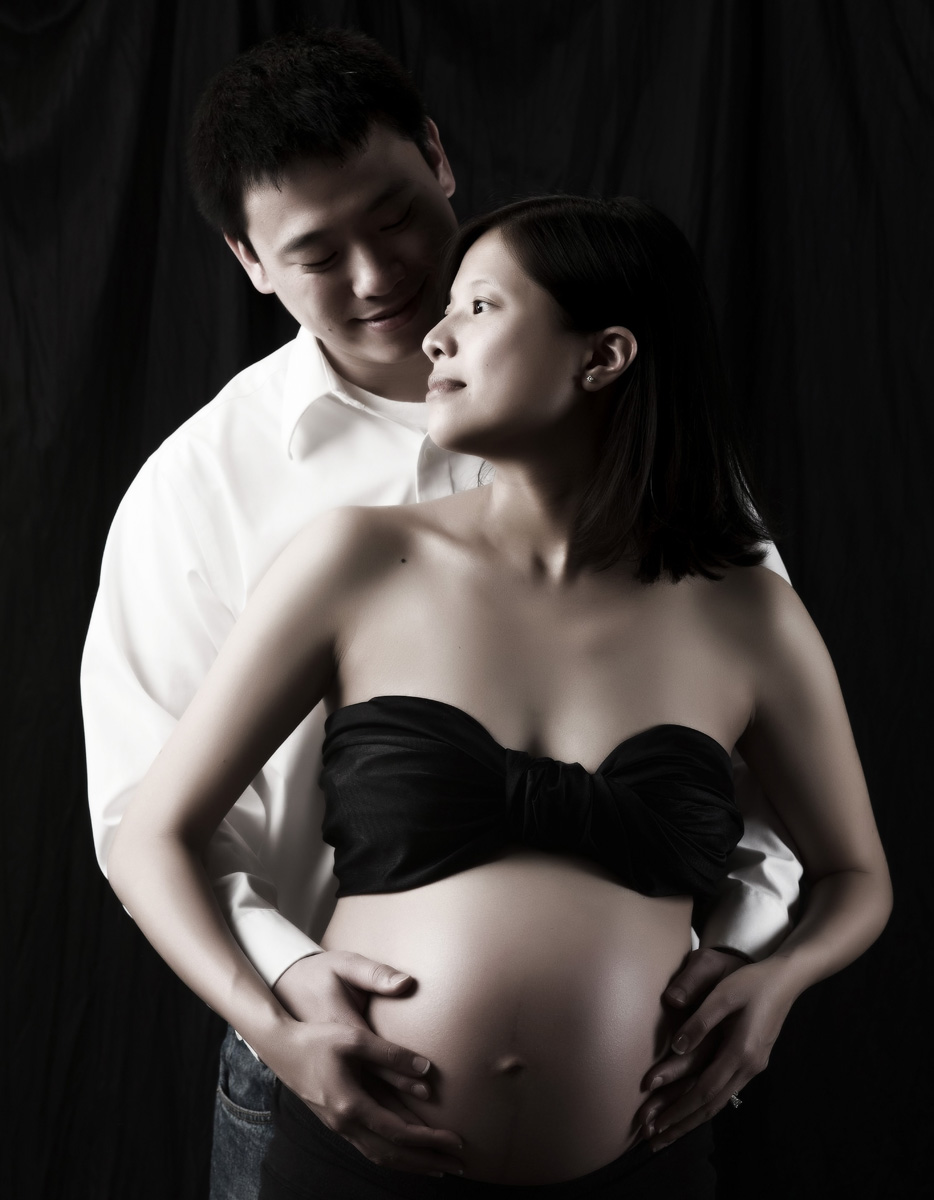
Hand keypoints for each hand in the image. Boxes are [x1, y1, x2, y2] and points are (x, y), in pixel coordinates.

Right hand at [264, 950, 463, 1175]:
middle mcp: (345, 1124)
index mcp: (352, 1106)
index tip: (457, 1141)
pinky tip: (405, 1152)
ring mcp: (339, 1126)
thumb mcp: (356, 1037)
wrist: (280, 1047)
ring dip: (411, 1164)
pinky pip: (369, 1149)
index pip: (400, 1133)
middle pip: (393, 1156)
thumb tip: (428, 1070)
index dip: (430, 1140)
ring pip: (380, 1157)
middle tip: (458, 1166)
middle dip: (427, 1163)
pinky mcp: (336, 1122)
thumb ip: (392, 1054)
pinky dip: (392, 1156)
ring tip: (437, 1167)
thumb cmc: (317, 1038)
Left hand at [637, 954, 797, 1150]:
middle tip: (657, 1142)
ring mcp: (753, 1066)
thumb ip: (699, 1022)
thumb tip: (676, 1049)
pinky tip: (695, 1109)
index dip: (679, 1109)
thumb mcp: (723, 995)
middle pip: (711, 1105)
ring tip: (670, 1132)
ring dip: (693, 1118)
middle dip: (682, 1124)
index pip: (704, 1091)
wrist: (786, 979)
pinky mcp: (752, 1061)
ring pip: (719, 1101)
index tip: (657, 1125)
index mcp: (740, 1053)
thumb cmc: (752, 982)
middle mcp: (748, 1067)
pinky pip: (725, 1091)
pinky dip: (706, 1104)